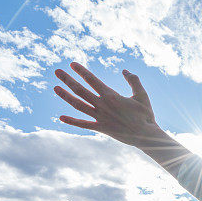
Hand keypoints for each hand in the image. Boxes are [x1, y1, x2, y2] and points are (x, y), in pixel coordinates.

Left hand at [54, 62, 168, 149]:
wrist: (145, 136)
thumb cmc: (145, 115)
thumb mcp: (142, 95)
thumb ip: (134, 80)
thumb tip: (124, 70)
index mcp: (111, 95)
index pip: (92, 80)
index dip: (81, 71)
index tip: (72, 64)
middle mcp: (102, 105)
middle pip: (80, 90)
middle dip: (68, 79)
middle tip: (57, 71)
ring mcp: (100, 117)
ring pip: (78, 105)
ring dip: (66, 96)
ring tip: (55, 87)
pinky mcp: (101, 128)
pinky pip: (83, 124)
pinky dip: (72, 121)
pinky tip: (61, 117)